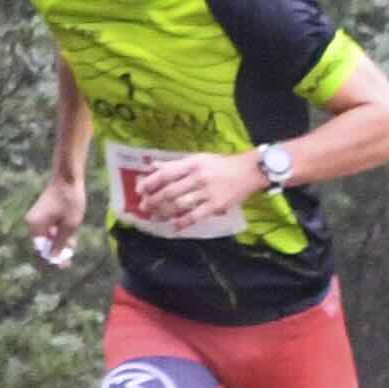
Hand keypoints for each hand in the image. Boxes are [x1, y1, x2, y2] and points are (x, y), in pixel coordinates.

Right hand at [29, 175, 85, 269]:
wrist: (68, 178)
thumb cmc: (69, 201)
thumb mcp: (69, 225)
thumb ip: (60, 243)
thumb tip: (54, 256)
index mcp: (35, 226)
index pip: (42, 248)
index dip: (54, 257)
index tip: (65, 264)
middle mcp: (33, 222)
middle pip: (45, 242)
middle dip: (59, 247)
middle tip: (72, 252)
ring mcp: (38, 216)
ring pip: (49, 234)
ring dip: (61, 239)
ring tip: (74, 240)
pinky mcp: (44, 212)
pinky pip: (50, 226)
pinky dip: (60, 230)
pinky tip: (71, 230)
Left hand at [119, 149, 267, 232]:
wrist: (249, 171)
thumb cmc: (221, 164)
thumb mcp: (197, 159)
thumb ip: (174, 164)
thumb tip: (151, 166)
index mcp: (192, 164)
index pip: (165, 174)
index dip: (150, 183)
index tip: (139, 191)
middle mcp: (198, 177)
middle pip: (170, 191)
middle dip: (153, 200)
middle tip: (143, 207)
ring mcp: (207, 192)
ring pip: (180, 204)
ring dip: (164, 212)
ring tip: (154, 217)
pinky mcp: (216, 205)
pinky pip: (196, 216)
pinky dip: (183, 223)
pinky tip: (174, 228)